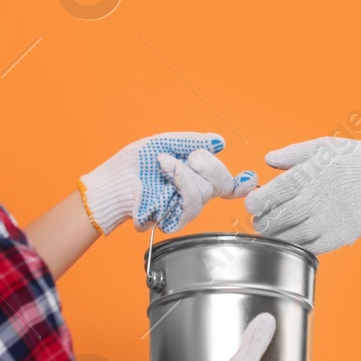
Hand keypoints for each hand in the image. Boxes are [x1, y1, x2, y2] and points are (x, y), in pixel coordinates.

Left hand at [78, 132, 256, 234]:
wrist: (111, 181)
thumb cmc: (132, 163)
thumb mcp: (164, 143)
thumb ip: (192, 141)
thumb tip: (218, 142)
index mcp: (194, 175)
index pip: (225, 184)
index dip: (241, 184)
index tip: (248, 179)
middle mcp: (193, 193)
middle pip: (223, 185)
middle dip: (210, 166)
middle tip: (191, 157)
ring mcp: (184, 207)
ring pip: (206, 192)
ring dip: (186, 171)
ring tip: (165, 163)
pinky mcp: (174, 219)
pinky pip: (191, 203)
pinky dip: (180, 180)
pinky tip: (165, 172)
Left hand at [243, 137, 360, 253]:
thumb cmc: (356, 158)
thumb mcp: (322, 146)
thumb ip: (291, 154)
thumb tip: (267, 160)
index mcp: (305, 176)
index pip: (265, 197)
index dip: (254, 203)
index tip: (253, 203)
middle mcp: (313, 200)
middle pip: (273, 220)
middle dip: (261, 221)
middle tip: (260, 219)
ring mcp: (326, 221)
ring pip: (288, 236)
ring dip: (277, 234)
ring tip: (275, 229)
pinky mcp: (338, 237)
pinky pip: (309, 247)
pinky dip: (297, 243)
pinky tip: (295, 236)